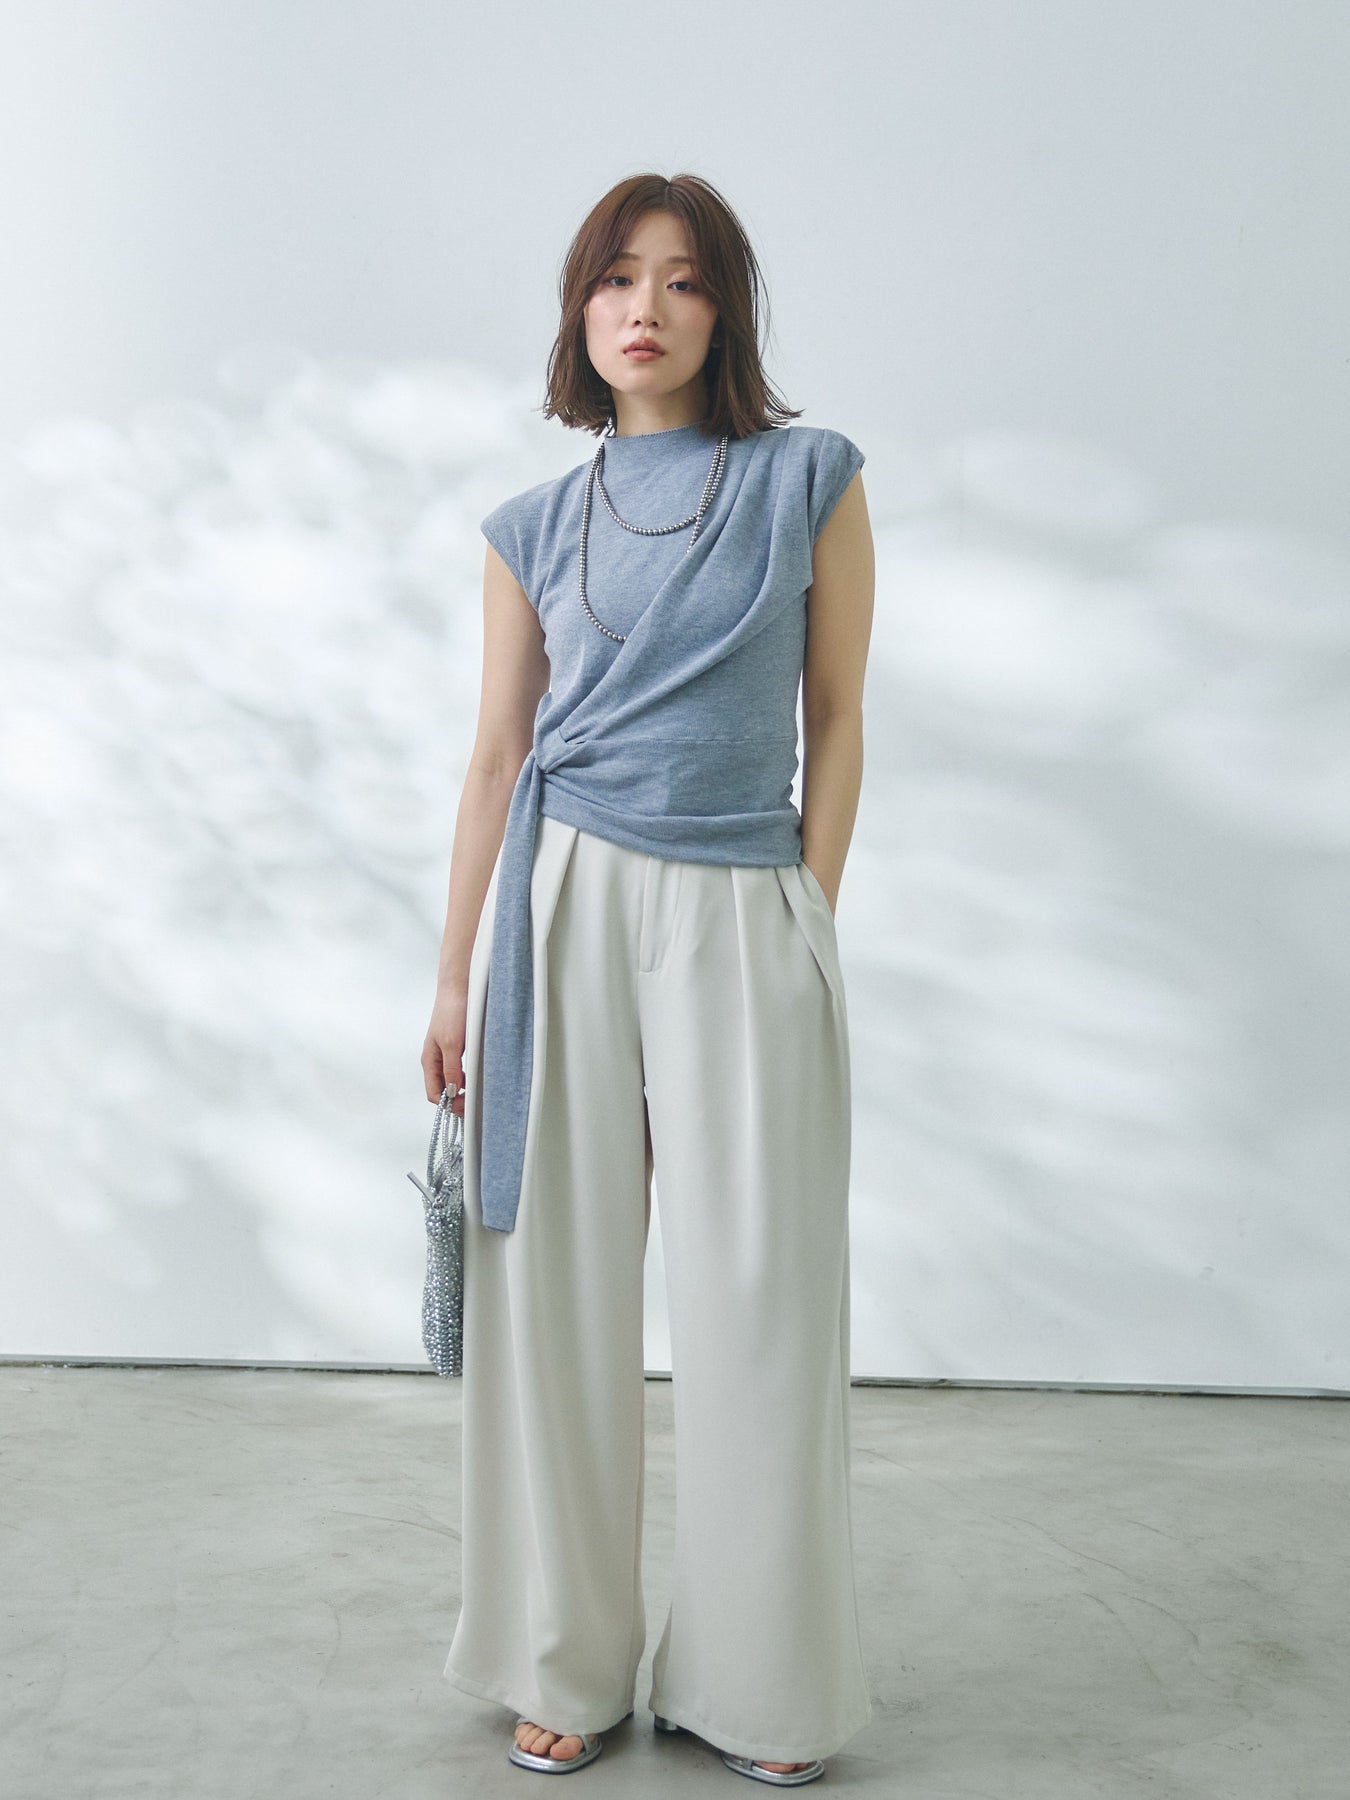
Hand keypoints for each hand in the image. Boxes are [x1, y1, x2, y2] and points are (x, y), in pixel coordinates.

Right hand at [422, 983, 468, 1115]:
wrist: (460, 987)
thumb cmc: (452, 1011)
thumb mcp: (452, 1044)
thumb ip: (450, 1069)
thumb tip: (451, 1093)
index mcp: (430, 1061)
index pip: (434, 1094)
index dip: (448, 1104)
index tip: (466, 1107)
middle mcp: (437, 1060)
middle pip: (443, 1090)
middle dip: (457, 1100)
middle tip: (475, 1103)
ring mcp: (447, 1054)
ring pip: (453, 1081)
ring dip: (463, 1089)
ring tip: (478, 1092)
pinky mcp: (458, 1047)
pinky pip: (461, 1069)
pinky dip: (469, 1077)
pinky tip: (479, 1076)